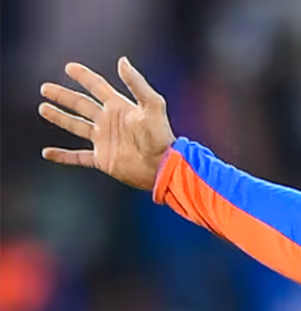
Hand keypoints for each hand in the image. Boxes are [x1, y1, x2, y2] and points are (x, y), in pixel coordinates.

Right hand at [38, 57, 175, 190]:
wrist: (163, 166)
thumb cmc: (161, 136)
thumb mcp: (152, 105)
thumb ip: (137, 83)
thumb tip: (122, 60)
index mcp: (119, 107)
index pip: (97, 87)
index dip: (84, 77)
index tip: (69, 67)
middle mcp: (109, 122)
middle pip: (81, 105)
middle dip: (63, 96)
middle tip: (45, 88)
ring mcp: (104, 140)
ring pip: (76, 126)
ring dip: (59, 118)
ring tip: (43, 108)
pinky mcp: (103, 159)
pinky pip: (77, 157)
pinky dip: (62, 156)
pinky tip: (48, 153)